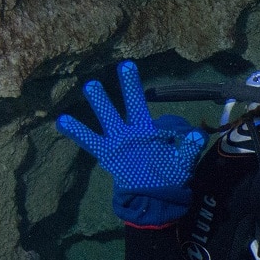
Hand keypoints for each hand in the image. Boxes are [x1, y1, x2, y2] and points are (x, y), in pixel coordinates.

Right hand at [58, 60, 205, 223]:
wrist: (154, 194)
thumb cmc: (168, 173)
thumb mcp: (182, 161)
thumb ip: (188, 148)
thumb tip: (197, 135)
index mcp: (148, 128)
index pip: (143, 104)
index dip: (138, 89)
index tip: (132, 68)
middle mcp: (131, 129)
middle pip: (128, 104)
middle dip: (127, 87)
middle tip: (125, 65)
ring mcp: (117, 140)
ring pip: (108, 118)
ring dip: (101, 103)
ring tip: (91, 86)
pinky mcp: (108, 154)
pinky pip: (91, 141)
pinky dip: (78, 131)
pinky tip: (63, 120)